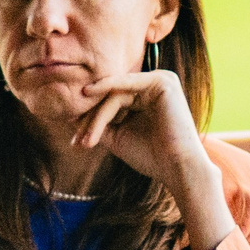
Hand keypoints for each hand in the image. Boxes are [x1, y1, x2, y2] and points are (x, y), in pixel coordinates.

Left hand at [74, 68, 233, 249]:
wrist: (179, 169)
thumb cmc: (152, 157)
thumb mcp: (118, 137)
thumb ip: (98, 122)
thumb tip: (70, 114)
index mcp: (148, 97)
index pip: (112, 101)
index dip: (90, 119)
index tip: (75, 142)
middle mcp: (154, 85)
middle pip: (110, 96)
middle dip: (90, 119)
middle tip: (77, 143)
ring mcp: (160, 80)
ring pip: (114, 94)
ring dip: (96, 117)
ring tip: (86, 141)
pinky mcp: (161, 81)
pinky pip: (123, 86)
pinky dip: (104, 90)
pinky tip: (86, 95)